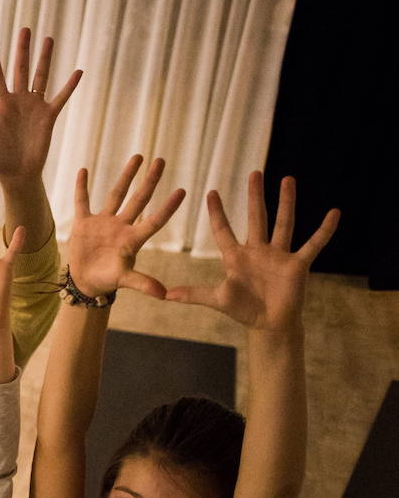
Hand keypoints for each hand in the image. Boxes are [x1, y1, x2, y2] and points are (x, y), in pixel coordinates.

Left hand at [0, 29, 80, 181]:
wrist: (17, 173)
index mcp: (1, 105)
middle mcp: (18, 101)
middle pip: (20, 69)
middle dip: (22, 50)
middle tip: (25, 29)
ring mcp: (34, 107)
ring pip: (41, 77)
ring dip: (45, 58)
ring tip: (48, 39)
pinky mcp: (48, 117)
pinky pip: (60, 98)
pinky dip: (69, 86)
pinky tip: (78, 72)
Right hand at [66, 155, 185, 298]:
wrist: (86, 282)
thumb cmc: (108, 281)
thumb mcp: (125, 280)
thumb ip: (142, 283)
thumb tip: (163, 295)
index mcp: (133, 239)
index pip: (154, 220)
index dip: (167, 207)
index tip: (182, 191)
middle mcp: (121, 226)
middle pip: (139, 199)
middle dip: (150, 180)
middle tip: (161, 161)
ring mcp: (103, 222)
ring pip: (116, 194)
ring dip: (126, 176)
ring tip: (138, 157)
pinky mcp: (84, 223)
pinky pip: (83, 201)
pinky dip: (81, 187)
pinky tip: (84, 170)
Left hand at [167, 173, 338, 331]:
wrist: (269, 324)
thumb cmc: (244, 310)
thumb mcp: (216, 299)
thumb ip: (192, 294)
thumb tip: (163, 295)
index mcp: (236, 257)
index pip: (223, 230)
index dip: (217, 213)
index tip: (210, 192)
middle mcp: (258, 251)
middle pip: (256, 217)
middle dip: (255, 196)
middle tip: (254, 173)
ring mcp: (279, 255)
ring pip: (283, 223)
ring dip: (286, 202)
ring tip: (288, 179)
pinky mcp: (297, 265)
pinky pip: (313, 244)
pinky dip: (324, 230)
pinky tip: (335, 213)